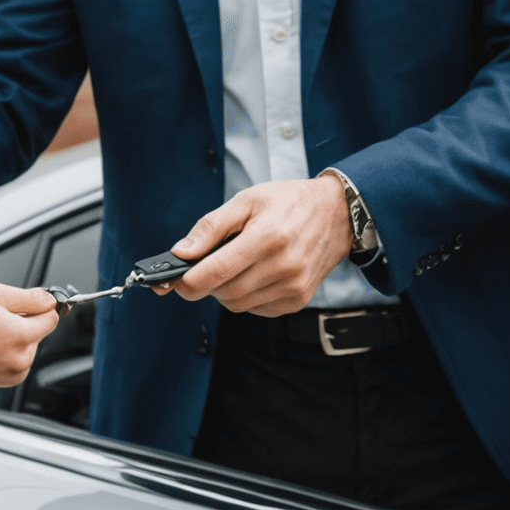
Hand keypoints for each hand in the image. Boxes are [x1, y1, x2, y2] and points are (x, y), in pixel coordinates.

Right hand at [0, 282, 59, 391]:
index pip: (51, 319)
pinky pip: (2, 364)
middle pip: (35, 336)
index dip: (42, 306)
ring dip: (7, 339)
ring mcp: (4, 377)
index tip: (34, 301)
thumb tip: (48, 300)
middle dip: (20, 323)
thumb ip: (26, 298)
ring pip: (20, 352)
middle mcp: (17, 363)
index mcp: (21, 338)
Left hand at [163, 175, 352, 315]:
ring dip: (224, 291)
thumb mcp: (246, 201)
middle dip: (205, 284)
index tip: (172, 280)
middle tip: (202, 266)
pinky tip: (251, 274)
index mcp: (267, 238)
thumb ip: (210, 227)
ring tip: (231, 265)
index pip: (215, 273)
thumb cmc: (288, 202)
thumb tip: (180, 252)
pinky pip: (256, 309)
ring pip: (238, 305)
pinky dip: (245, 297)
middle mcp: (284, 267)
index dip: (186, 281)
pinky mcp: (298, 300)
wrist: (336, 214)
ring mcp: (294, 287)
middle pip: (224, 293)